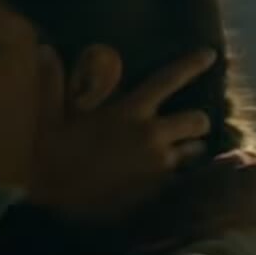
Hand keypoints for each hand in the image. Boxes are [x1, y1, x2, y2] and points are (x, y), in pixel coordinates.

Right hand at [24, 48, 216, 225]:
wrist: (56, 205)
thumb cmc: (52, 158)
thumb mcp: (49, 116)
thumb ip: (52, 82)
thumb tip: (44, 49)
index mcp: (130, 111)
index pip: (170, 79)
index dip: (193, 64)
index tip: (210, 55)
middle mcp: (152, 135)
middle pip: (197, 119)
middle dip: (197, 120)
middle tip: (187, 124)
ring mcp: (158, 166)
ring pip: (195, 151)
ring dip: (190, 148)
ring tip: (179, 151)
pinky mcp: (158, 191)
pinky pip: (182, 179)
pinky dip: (178, 176)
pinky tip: (166, 179)